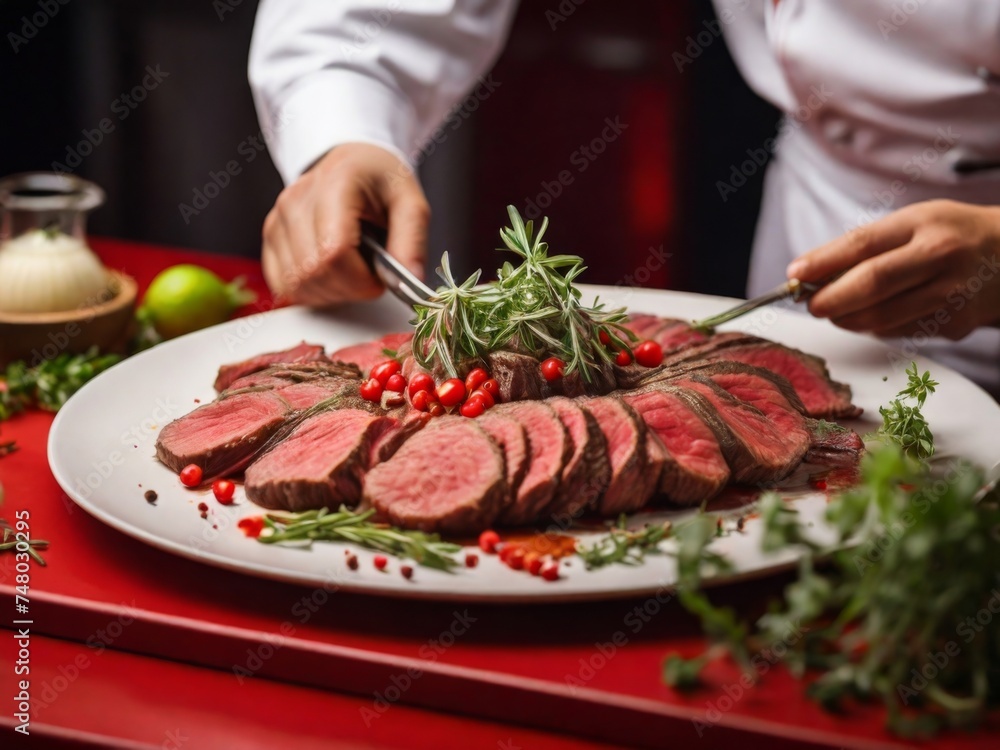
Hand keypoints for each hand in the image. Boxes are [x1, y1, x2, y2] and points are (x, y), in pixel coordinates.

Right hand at [261, 143, 429, 305]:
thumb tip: (411, 281)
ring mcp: (279, 219)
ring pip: (295, 283)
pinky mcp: (270, 235)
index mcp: (335, 185)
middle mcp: (297, 200)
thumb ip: (413, 240)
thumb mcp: (410, 202)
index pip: (334, 252)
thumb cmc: (380, 181)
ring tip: (351, 274)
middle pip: (313, 273)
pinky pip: (282, 283)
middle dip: (349, 290)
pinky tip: (330, 277)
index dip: (360, 280)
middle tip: (369, 277)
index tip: (379, 279)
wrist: (352, 163)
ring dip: (330, 293)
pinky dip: (309, 292)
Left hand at [787, 199, 999, 339]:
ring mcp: (950, 294)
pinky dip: (874, 327)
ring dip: (846, 319)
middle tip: (811, 304)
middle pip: (871, 285)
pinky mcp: (954, 324)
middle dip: (830, 299)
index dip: (822, 262)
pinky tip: (872, 315)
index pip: (863, 244)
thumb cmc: (948, 235)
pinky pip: (898, 332)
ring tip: (835, 310)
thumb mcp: (911, 223)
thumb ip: (864, 246)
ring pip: (881, 318)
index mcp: (923, 224)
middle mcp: (940, 257)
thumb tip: (809, 272)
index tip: (794, 275)